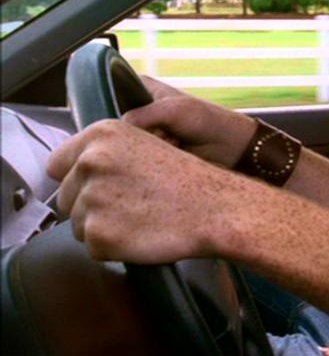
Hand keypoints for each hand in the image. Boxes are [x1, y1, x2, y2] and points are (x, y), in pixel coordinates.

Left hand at [46, 119, 242, 262]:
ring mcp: (92, 199)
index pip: (58, 164)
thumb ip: (105, 154)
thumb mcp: (145, 146)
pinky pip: (92, 248)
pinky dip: (113, 248)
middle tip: (131, 204)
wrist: (216, 209)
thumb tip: (74, 173)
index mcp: (101, 135)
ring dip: (103, 227)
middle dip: (92, 205)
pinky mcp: (97, 234)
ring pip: (78, 224)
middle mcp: (90, 162)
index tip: (102, 186)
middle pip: (67, 197)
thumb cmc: (187, 181)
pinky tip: (140, 234)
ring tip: (140, 218)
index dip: (79, 179)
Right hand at [122, 76, 256, 167]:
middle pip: (117, 124)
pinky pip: (139, 156)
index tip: (136, 117)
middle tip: (164, 131)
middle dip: (138, 131)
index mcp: (142, 88)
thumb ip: (140, 116)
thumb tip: (116, 130)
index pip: (112, 94)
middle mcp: (139, 109)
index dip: (116, 108)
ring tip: (172, 140)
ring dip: (149, 145)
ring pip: (128, 142)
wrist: (228, 146)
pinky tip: (173, 150)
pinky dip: (153, 156)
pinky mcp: (150, 151)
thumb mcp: (172, 110)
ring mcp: (145, 131)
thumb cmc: (204, 119)